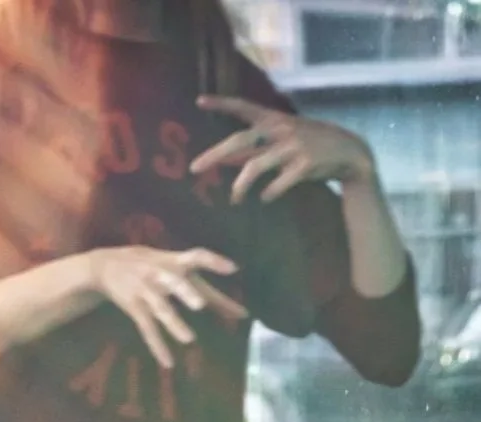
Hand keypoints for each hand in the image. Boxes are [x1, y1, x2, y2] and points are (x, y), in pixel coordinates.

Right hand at [85, 245, 246, 369]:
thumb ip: (194, 280)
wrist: (105, 264)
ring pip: (161, 309)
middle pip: (174, 283)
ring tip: (189, 339)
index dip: (214, 261)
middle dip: (186, 293)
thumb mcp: (167, 261)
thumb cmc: (147, 263)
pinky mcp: (134, 307)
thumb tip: (222, 302)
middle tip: (201, 305)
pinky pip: (147, 329)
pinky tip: (168, 362)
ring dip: (174, 324)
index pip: (196, 256)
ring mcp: (145, 291)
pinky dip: (157, 346)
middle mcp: (159, 274)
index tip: (234, 269)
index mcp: (172, 260)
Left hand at [193, 96, 376, 204]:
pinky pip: (276, 185)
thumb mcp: (281, 140)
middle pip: (240, 141)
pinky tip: (265, 198)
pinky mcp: (304, 165)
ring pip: (254, 167)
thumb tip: (224, 158)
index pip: (244, 108)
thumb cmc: (308, 146)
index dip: (222, 104)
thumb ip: (253, 148)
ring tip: (234, 198)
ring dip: (239, 186)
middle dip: (214, 155)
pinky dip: (268, 194)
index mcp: (274, 120)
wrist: (349, 153)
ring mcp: (292, 147)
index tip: (199, 101)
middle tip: (194, 168)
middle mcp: (280, 129)